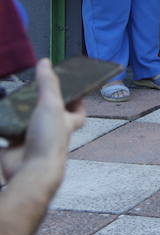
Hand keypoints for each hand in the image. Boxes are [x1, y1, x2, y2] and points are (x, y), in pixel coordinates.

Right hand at [0, 58, 86, 183]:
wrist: (31, 173)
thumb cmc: (48, 139)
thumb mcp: (51, 105)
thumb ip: (48, 84)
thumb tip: (45, 61)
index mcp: (65, 123)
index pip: (78, 113)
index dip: (77, 103)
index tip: (72, 90)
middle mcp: (50, 134)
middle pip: (47, 119)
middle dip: (38, 108)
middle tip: (26, 93)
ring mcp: (30, 144)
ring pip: (23, 128)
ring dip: (16, 119)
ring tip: (6, 102)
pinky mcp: (12, 153)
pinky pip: (4, 141)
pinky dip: (2, 130)